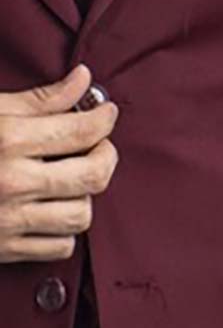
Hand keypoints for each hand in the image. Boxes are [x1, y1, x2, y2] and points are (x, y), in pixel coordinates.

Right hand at [0, 65, 119, 262]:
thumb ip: (40, 100)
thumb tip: (83, 79)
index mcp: (8, 140)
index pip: (83, 130)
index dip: (105, 118)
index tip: (106, 112)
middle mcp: (12, 181)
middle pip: (94, 174)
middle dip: (106, 155)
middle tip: (100, 145)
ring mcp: (7, 219)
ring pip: (82, 214)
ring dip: (85, 195)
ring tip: (73, 179)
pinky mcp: (2, 248)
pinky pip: (60, 246)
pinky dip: (66, 230)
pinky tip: (53, 209)